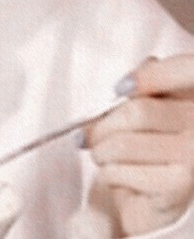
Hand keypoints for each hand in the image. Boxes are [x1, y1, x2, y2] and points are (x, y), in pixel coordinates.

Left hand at [82, 54, 193, 235]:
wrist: (159, 200)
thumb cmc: (153, 145)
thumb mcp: (154, 106)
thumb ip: (148, 86)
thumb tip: (125, 83)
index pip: (184, 69)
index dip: (149, 76)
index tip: (119, 88)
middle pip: (137, 111)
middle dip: (102, 124)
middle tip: (86, 135)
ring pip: (123, 142)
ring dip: (100, 151)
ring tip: (101, 155)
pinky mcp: (180, 186)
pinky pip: (123, 170)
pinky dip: (108, 173)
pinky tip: (114, 175)